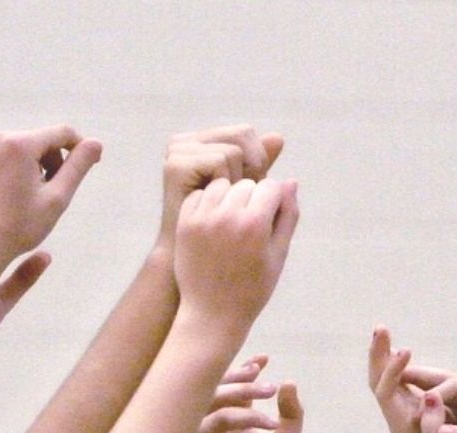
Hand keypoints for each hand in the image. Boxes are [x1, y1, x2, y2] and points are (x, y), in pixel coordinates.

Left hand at [0, 127, 100, 282]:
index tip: (90, 162)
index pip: (60, 133)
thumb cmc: (22, 227)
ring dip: (31, 166)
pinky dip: (9, 170)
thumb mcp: (58, 198)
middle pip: (36, 140)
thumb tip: (96, 143)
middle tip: (54, 192)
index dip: (79, 146)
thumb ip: (78, 167)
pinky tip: (11, 194)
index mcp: (19, 145)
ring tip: (30, 196)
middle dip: (52, 161)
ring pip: (16, 148)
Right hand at [159, 125, 283, 243]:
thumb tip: (279, 137)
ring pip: (233, 150)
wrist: (201, 274)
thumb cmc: (231, 241)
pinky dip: (226, 182)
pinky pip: (219, 160)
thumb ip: (263, 169)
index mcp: (207, 144)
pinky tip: (213, 201)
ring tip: (223, 206)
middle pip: (243, 135)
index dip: (261, 164)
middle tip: (238, 204)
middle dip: (254, 169)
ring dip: (240, 182)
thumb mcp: (251, 200)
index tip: (252, 196)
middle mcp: (192, 143)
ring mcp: (181, 153)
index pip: (247, 134)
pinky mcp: (176, 167)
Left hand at [172, 177, 299, 336]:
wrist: (212, 314)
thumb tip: (291, 181)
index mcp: (255, 225)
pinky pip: (201, 194)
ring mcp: (203, 217)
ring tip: (233, 224)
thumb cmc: (252, 289)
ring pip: (222, 184)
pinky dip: (209, 203)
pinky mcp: (185, 221)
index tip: (271, 221)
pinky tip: (215, 225)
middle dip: (253, 198)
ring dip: (230, 197)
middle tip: (252, 227)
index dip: (274, 201)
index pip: (270, 187)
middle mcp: (228, 216)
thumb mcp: (278, 257)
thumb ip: (287, 218)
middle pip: (247, 183)